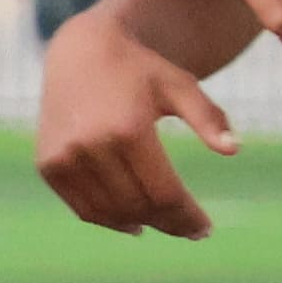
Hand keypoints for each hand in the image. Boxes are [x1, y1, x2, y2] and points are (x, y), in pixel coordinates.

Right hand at [36, 7, 235, 240]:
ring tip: (163, 225)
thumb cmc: (139, 69)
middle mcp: (92, 146)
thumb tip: (233, 150)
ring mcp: (65, 158)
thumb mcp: (179, 85)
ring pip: (110, 213)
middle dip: (169, 223)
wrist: (80, 52)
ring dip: (141, 224)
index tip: (205, 229)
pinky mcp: (48, 165)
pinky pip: (83, 208)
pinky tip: (131, 223)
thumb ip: (208, 117)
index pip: (164, 193)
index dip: (188, 217)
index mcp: (129, 128)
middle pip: (139, 206)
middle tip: (190, 230)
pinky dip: (109, 221)